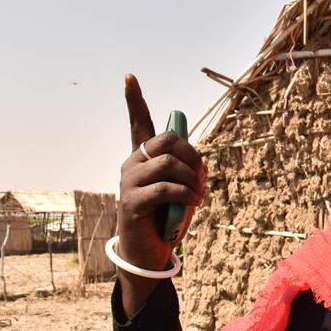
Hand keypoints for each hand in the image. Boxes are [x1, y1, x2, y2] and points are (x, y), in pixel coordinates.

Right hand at [117, 75, 205, 312]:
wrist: (149, 253)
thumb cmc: (168, 218)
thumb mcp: (182, 189)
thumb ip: (187, 169)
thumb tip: (196, 160)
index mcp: (143, 158)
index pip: (137, 123)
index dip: (133, 99)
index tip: (128, 76)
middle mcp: (132, 164)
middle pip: (167, 140)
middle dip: (193, 154)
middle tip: (202, 176)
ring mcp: (128, 182)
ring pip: (168, 162)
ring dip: (192, 178)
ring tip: (198, 194)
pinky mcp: (132, 202)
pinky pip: (165, 187)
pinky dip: (186, 193)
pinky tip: (194, 202)